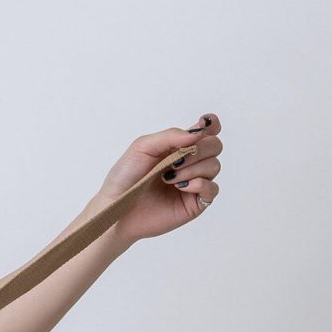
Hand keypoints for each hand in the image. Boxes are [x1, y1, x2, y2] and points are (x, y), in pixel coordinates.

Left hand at [100, 113, 223, 246]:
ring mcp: (193, 183)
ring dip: (193, 168)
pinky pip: (212, 189)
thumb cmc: (125, 177)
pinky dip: (200, 184)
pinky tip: (181, 186)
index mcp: (178, 147)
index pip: (206, 131)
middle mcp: (189, 163)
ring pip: (214, 166)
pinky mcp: (194, 203)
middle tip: (175, 161)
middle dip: (199, 150)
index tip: (205, 124)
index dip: (211, 124)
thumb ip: (170, 136)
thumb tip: (198, 132)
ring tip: (168, 178)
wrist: (117, 207)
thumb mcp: (143, 147)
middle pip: (215, 146)